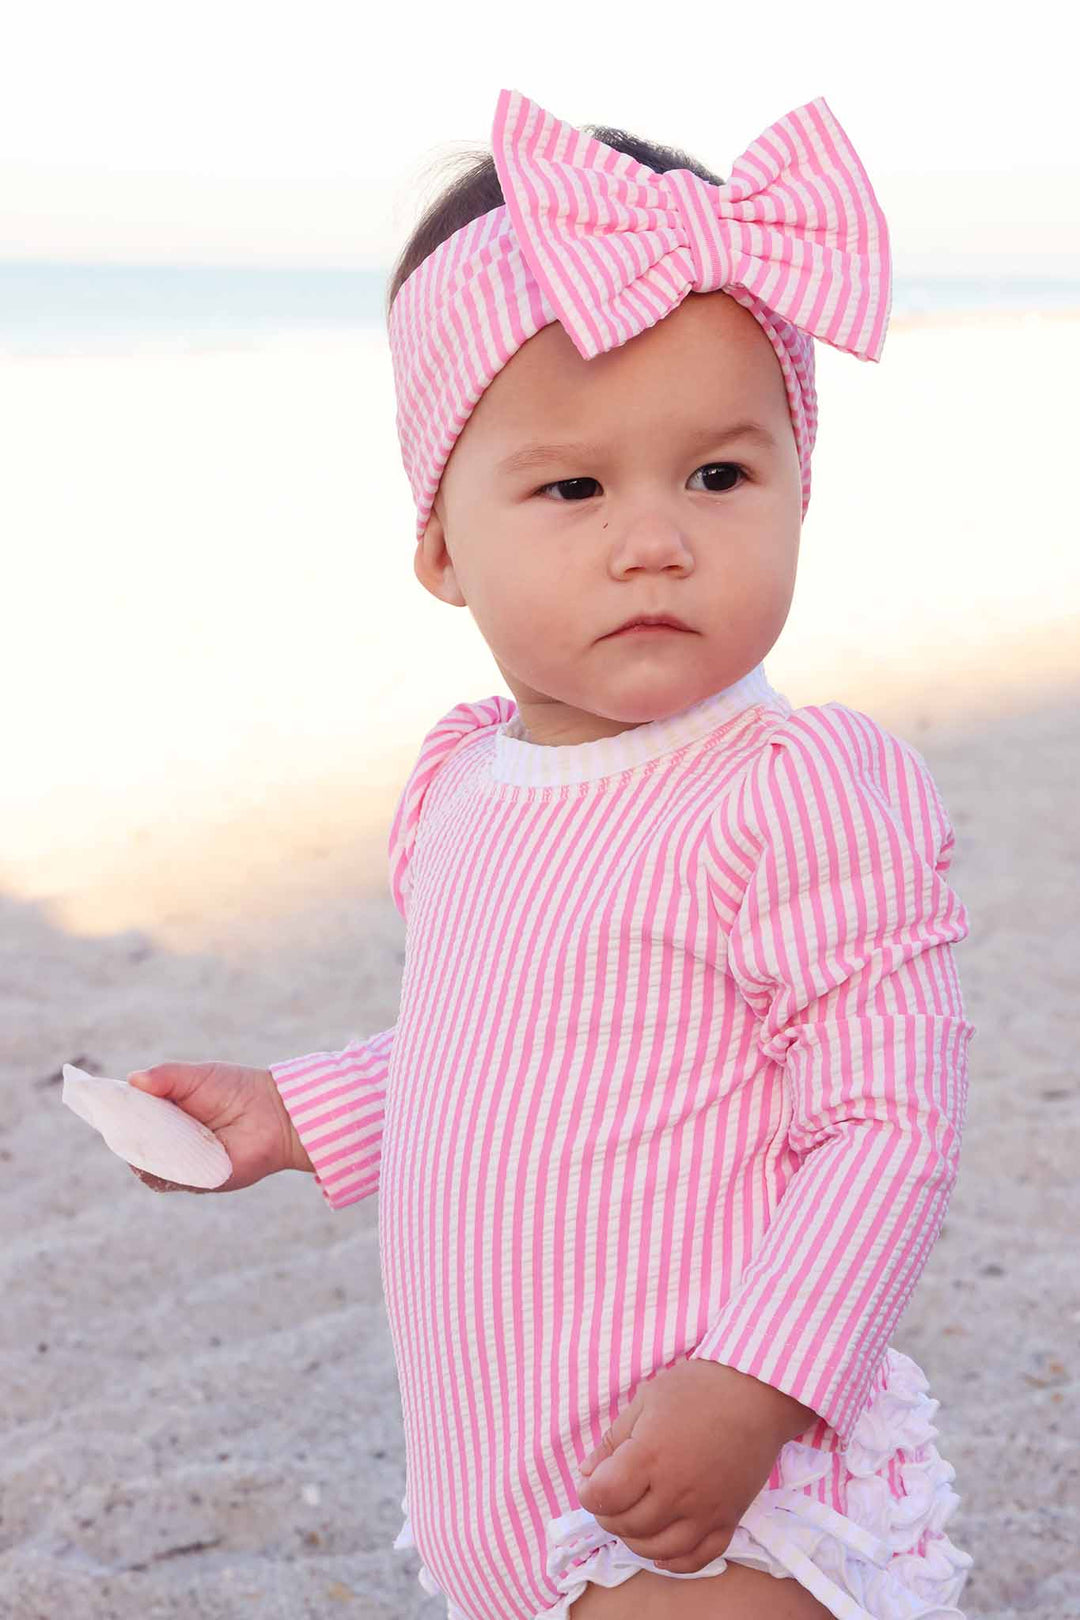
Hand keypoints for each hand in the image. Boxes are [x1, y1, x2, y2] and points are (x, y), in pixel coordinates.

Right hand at [125, 1061, 312, 1193]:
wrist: (275, 1112)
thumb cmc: (236, 1089)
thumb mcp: (197, 1076)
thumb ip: (166, 1077)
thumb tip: (132, 1080)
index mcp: (166, 1116)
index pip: (132, 1121)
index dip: (117, 1116)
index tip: (103, 1107)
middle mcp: (170, 1142)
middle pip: (135, 1146)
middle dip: (126, 1136)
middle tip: (123, 1123)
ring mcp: (183, 1164)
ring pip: (148, 1167)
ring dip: (143, 1154)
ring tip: (148, 1135)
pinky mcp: (199, 1181)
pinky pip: (172, 1181)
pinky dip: (165, 1170)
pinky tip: (167, 1153)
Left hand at [574, 1358, 815, 1573]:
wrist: (757, 1393)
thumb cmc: (698, 1388)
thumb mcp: (646, 1400)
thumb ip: (613, 1440)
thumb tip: (586, 1474)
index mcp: (650, 1456)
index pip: (605, 1497)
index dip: (588, 1494)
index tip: (590, 1483)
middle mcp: (676, 1491)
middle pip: (627, 1526)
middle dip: (608, 1514)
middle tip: (610, 1496)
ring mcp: (704, 1511)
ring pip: (657, 1549)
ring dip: (635, 1540)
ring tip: (633, 1518)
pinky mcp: (728, 1520)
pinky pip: (697, 1558)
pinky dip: (674, 1561)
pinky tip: (662, 1549)